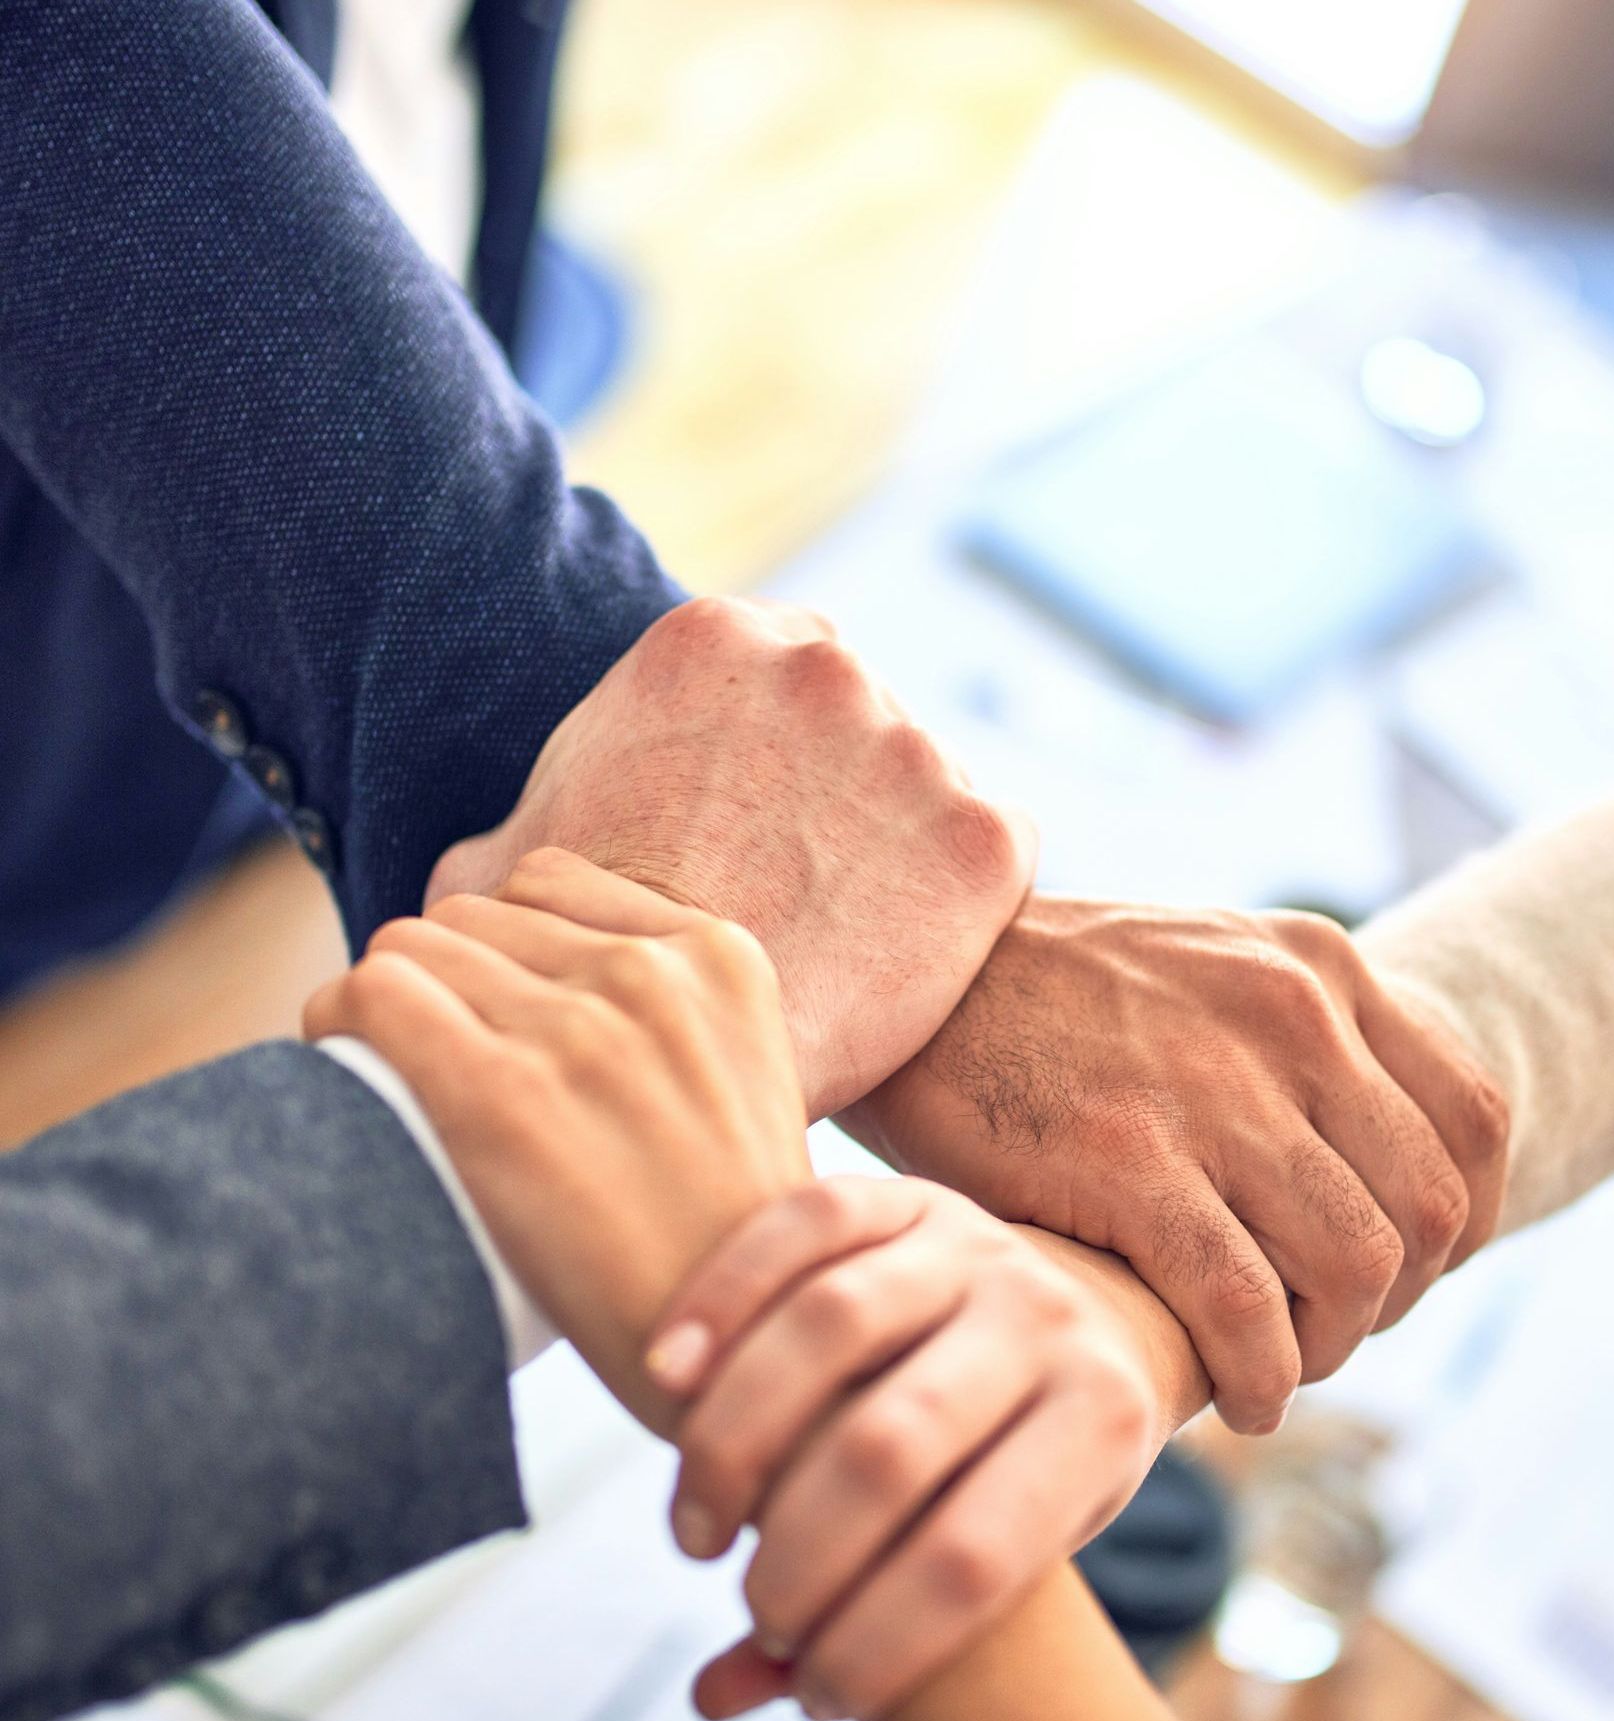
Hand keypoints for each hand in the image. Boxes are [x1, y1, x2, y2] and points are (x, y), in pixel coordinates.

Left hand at [303, 848, 809, 1427]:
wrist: (740, 1362)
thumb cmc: (725, 1253)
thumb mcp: (745, 1089)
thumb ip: (667, 1021)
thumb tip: (539, 991)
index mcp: (723, 961)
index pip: (552, 884)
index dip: (507, 954)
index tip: (499, 1025)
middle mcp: (653, 976)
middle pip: (473, 917)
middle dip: (446, 987)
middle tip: (443, 1075)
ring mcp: (578, 1030)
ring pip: (410, 948)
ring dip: (389, 1011)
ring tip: (401, 1088)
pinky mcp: (499, 1094)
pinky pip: (369, 996)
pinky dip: (338, 1029)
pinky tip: (351, 1082)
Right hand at [425, 597, 1037, 1117]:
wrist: (673, 1057)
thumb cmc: (575, 967)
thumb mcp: (503, 873)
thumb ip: (520, 830)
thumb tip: (485, 868)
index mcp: (708, 639)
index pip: (772, 672)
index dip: (767, 758)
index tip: (753, 827)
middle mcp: (824, 666)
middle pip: (858, 718)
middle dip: (840, 791)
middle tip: (801, 888)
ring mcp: (915, 747)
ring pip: (928, 789)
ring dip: (903, 847)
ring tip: (847, 937)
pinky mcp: (985, 837)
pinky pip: (996, 858)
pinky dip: (967, 905)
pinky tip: (908, 959)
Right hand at [647, 1175, 1161, 1720]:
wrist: (1094, 1317)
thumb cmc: (1029, 1469)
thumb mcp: (1008, 1550)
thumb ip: (876, 1626)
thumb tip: (716, 1698)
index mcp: (1104, 1422)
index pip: (976, 1557)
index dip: (882, 1645)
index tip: (820, 1697)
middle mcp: (1050, 1320)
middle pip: (890, 1446)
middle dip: (800, 1557)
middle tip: (754, 1607)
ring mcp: (978, 1244)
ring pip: (831, 1328)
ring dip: (735, 1443)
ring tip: (697, 1533)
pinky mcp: (908, 1194)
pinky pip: (801, 1228)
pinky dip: (720, 1300)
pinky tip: (662, 1381)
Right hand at [842, 897, 1509, 1433]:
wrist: (904, 972)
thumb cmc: (1045, 997)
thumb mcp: (1204, 969)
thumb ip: (1292, 1042)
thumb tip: (1364, 1163)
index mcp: (1320, 969)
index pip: (1474, 1119)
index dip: (1462, 1223)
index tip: (1405, 1275)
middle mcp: (1292, 1019)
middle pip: (1428, 1207)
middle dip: (1395, 1300)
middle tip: (1327, 1332)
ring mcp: (1215, 1090)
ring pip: (1355, 1266)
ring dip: (1329, 1348)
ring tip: (1277, 1369)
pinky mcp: (1129, 1161)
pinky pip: (1245, 1307)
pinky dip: (1261, 1376)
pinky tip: (1234, 1397)